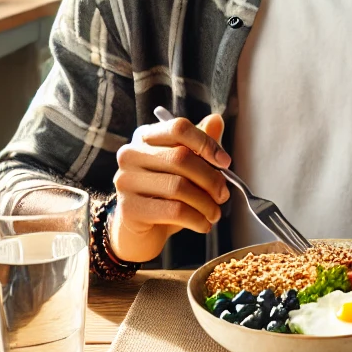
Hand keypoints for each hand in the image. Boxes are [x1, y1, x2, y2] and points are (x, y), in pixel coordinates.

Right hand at [110, 114, 230, 262]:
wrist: (140, 231)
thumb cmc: (165, 195)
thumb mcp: (185, 169)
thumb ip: (200, 145)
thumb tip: (216, 120)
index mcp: (146, 137)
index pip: (178, 128)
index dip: (206, 143)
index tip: (225, 162)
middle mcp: (131, 155)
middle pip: (181, 158)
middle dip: (211, 179)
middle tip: (224, 195)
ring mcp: (126, 181)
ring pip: (178, 187)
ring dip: (206, 203)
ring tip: (215, 213)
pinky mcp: (129, 208)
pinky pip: (173, 211)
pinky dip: (196, 219)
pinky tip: (204, 224)